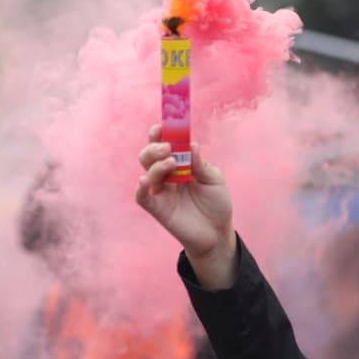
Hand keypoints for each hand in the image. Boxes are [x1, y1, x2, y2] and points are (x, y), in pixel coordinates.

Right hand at [135, 125, 237, 288]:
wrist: (217, 233)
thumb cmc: (216, 204)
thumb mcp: (214, 180)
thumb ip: (201, 164)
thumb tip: (191, 145)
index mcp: (180, 163)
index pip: (165, 143)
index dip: (161, 133)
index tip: (164, 125)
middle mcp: (166, 174)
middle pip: (150, 154)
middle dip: (155, 146)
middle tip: (168, 147)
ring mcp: (160, 191)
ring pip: (146, 170)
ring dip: (155, 163)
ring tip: (172, 162)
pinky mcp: (156, 208)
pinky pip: (142, 196)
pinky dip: (141, 187)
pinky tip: (147, 181)